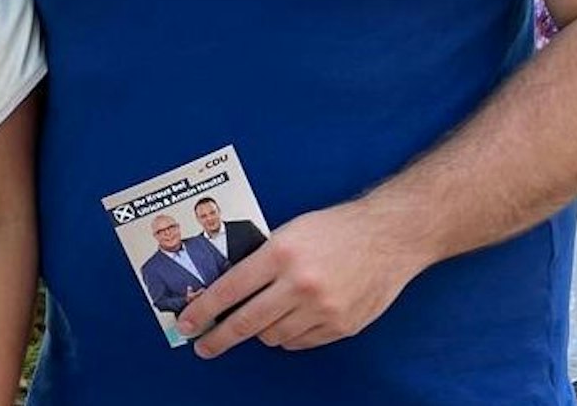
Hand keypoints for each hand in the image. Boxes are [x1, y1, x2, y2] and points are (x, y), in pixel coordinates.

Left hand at [177, 200, 427, 357]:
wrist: (390, 236)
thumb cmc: (335, 229)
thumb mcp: (289, 232)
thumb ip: (261, 260)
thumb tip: (227, 291)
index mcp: (281, 254)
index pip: (229, 290)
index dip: (203, 310)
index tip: (187, 324)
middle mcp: (300, 284)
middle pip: (246, 322)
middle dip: (218, 337)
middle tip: (203, 346)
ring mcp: (323, 308)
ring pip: (273, 336)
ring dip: (260, 332)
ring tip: (261, 318)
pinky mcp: (343, 325)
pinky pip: (300, 342)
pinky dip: (288, 336)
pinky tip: (289, 321)